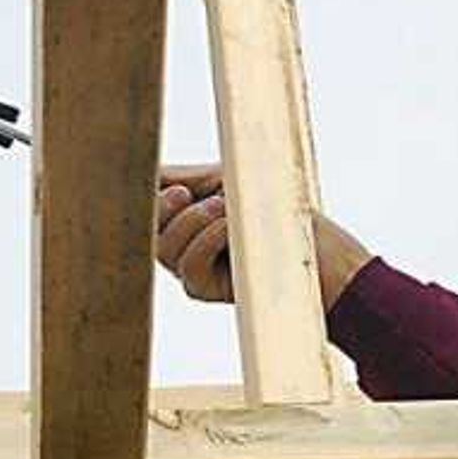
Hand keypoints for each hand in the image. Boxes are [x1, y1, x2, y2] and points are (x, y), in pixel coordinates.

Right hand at [153, 164, 371, 307]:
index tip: (150, 179)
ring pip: (163, 246)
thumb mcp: (226, 180)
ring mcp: (189, 269)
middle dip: (161, 206)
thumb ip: (181, 177)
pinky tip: (230, 227)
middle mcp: (180, 242)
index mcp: (182, 213)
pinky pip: (188, 266)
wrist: (320, 249)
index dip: (137, 192)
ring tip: (226, 207)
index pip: (142, 204)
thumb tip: (141, 168)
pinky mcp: (203, 290)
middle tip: (186, 193)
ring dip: (193, 221)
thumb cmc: (280, 209)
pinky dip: (208, 239)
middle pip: (144, 227)